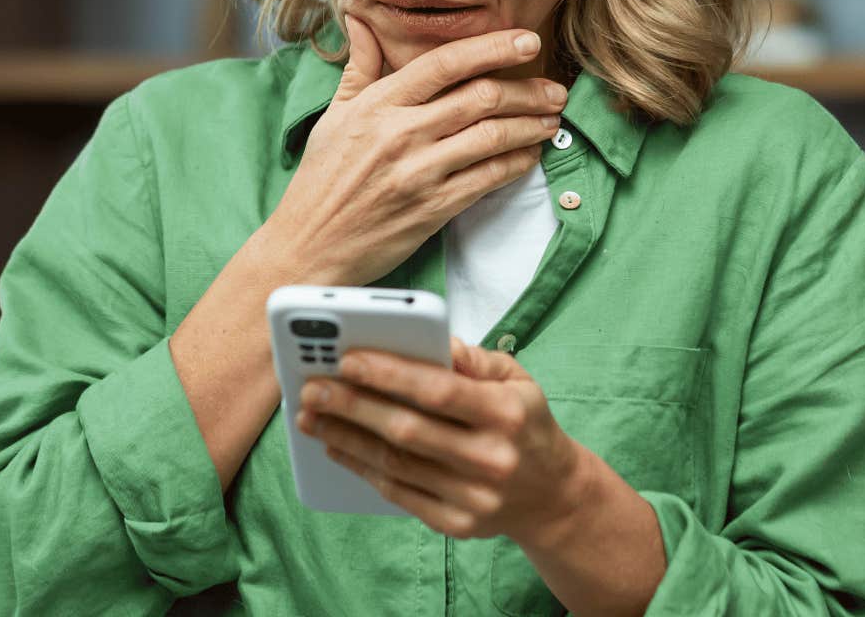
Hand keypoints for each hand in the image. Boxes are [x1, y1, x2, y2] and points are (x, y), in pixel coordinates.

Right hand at [264, 14, 566, 287]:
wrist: (310, 244)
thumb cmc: (322, 179)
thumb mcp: (334, 115)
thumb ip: (360, 67)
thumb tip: (361, 22)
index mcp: (379, 104)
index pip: (445, 63)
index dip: (492, 47)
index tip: (526, 41)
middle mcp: (401, 133)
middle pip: (481, 97)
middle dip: (528, 90)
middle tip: (554, 88)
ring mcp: (419, 172)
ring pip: (493, 136)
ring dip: (531, 125)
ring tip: (551, 118)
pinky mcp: (433, 208)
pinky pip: (489, 178)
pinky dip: (517, 163)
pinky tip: (530, 154)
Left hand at [294, 334, 587, 541]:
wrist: (553, 494)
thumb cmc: (524, 422)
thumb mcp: (515, 378)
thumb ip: (472, 358)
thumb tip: (429, 339)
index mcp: (507, 413)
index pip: (439, 391)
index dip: (389, 374)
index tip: (346, 359)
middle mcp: (492, 458)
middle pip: (408, 430)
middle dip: (352, 406)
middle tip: (312, 388)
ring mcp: (475, 497)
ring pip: (396, 464)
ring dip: (346, 438)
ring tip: (312, 417)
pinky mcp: (457, 524)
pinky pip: (399, 494)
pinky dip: (362, 469)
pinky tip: (337, 447)